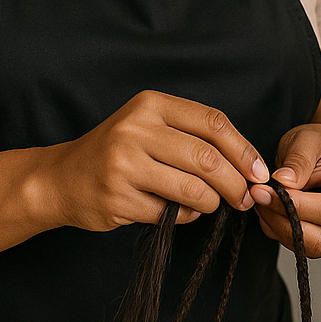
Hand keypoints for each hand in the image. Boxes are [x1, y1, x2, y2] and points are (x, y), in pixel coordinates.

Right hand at [39, 90, 270, 231]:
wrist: (61, 178)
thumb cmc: (118, 153)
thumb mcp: (150, 127)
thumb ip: (193, 137)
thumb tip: (248, 166)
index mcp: (150, 105)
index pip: (212, 123)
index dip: (243, 149)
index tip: (259, 171)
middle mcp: (135, 130)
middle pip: (207, 158)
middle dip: (234, 183)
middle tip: (245, 198)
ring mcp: (124, 164)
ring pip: (192, 189)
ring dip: (212, 203)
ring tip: (212, 205)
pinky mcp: (117, 198)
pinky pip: (170, 213)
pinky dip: (186, 216)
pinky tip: (181, 211)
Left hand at [252, 123, 320, 256]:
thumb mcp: (313, 138)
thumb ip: (299, 159)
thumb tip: (281, 183)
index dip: (295, 207)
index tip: (264, 192)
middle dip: (283, 222)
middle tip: (258, 198)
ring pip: (312, 248)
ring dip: (280, 229)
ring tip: (263, 202)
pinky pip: (306, 246)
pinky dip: (283, 231)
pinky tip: (272, 210)